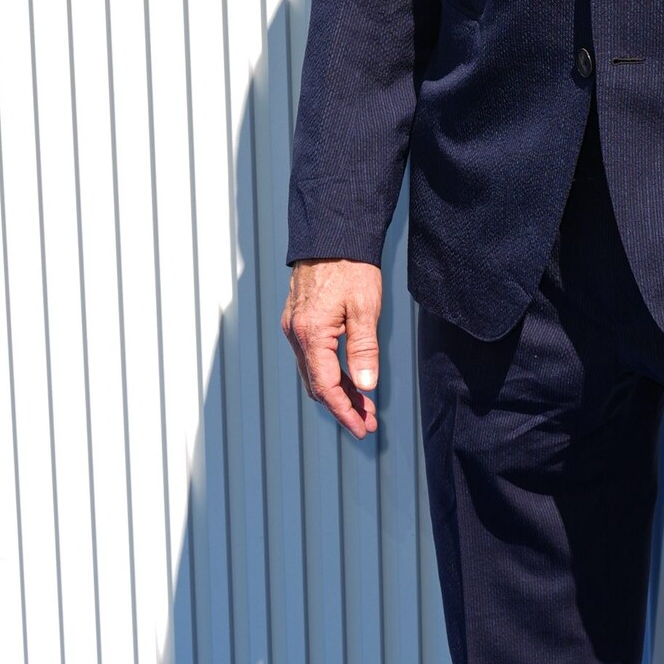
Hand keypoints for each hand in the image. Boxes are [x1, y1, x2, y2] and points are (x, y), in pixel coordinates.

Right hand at [282, 261, 384, 437]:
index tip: (363, 428)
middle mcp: (295, 335)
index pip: (326, 387)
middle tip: (369, 422)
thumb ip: (364, 349)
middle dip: (343, 407)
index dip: (345, 412)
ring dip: (338, 392)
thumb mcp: (365, 308)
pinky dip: (330, 374)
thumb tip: (366, 386)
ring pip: (314, 373)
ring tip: (365, 406)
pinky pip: (312, 358)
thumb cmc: (350, 267)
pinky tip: (350, 380)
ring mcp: (294, 329)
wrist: (331, 235)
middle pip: (317, 385)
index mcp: (310, 334)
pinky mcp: (299, 322)